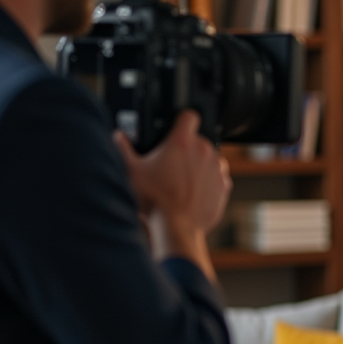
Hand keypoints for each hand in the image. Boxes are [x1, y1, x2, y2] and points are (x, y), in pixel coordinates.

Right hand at [113, 111, 230, 278]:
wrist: (176, 227)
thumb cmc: (155, 200)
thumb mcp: (132, 171)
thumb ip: (123, 148)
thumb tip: (118, 136)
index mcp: (182, 142)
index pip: (189, 116)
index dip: (182, 120)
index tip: (177, 128)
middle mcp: (204, 151)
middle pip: (198, 141)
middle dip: (187, 150)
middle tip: (171, 165)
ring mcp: (217, 168)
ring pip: (210, 159)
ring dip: (200, 166)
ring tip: (182, 181)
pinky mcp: (224, 186)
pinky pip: (217, 178)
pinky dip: (209, 183)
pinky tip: (193, 193)